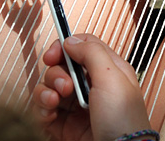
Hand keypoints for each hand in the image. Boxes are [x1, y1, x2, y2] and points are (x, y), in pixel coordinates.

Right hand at [33, 34, 150, 140]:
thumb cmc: (123, 118)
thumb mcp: (112, 76)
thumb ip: (91, 52)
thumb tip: (70, 40)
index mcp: (107, 69)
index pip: (82, 46)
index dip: (66, 46)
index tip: (53, 54)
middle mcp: (91, 84)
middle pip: (62, 65)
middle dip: (56, 73)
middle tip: (65, 87)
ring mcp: (77, 105)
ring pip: (50, 86)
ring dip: (46, 91)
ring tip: (54, 102)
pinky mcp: (64, 124)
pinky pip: (44, 109)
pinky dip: (42, 110)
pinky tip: (49, 115)